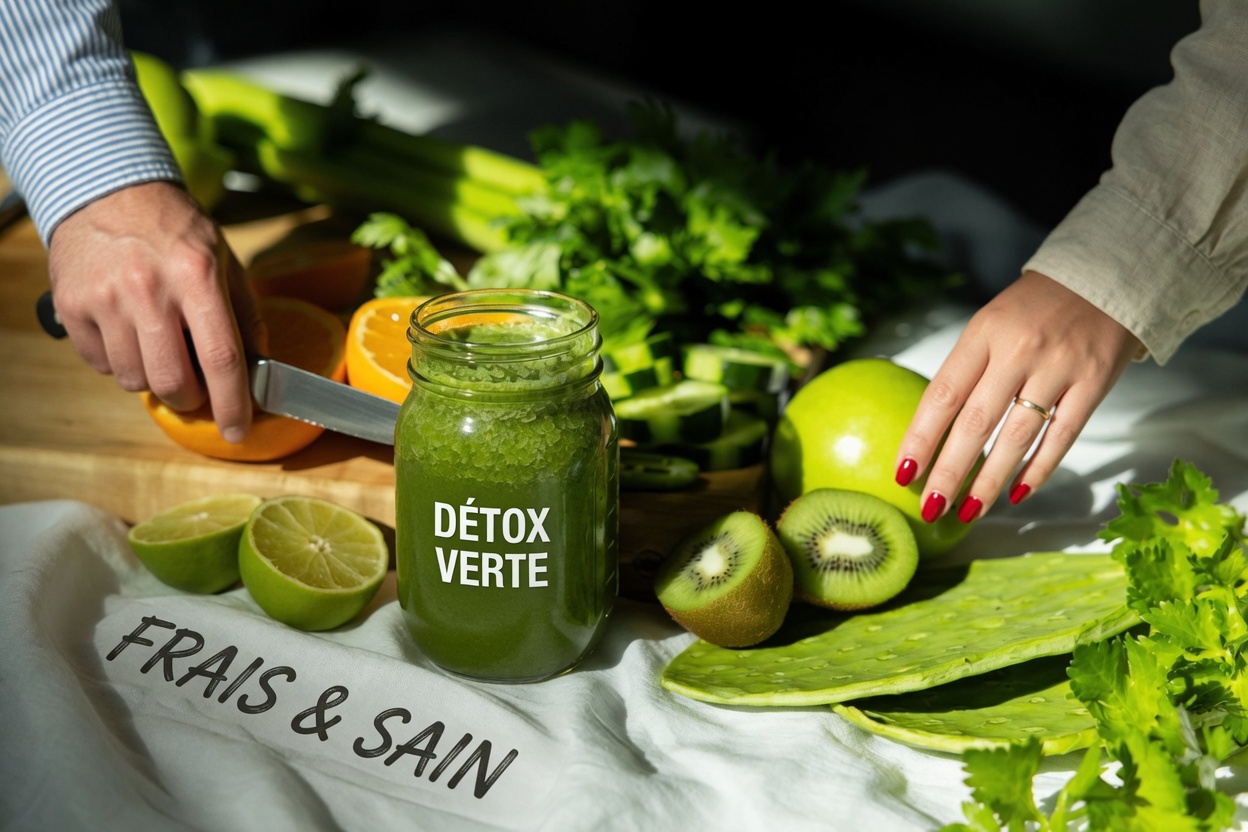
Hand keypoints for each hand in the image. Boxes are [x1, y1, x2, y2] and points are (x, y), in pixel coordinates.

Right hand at [47, 181, 266, 442]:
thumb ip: (245, 316)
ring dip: (153, 378)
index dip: (233, 403)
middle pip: (172, 381)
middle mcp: (149, 289)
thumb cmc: (176, 230)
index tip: (238, 431)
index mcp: (197, 276)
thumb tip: (259, 370)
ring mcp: (104, 298)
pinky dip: (120, 362)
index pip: (221, 357)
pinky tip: (129, 332)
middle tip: (197, 387)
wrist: (108, 191)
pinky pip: (101, 365)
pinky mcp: (71, 306)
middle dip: (190, 398)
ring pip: (134, 380)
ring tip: (159, 346)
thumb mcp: (225, 261)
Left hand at [894, 270, 1140, 522]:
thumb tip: (932, 433)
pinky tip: (1017, 493)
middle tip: (930, 507)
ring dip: (989, 480)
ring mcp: (1059, 367)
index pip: (943, 394)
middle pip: (975, 422)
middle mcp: (1018, 350)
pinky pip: (1062, 435)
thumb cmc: (1033, 310)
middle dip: (950, 471)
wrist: (1104, 277)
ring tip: (968, 511)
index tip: (904, 473)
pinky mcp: (1094, 382)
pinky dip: (1039, 468)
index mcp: (983, 334)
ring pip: (1017, 436)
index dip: (921, 437)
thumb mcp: (989, 324)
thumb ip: (965, 371)